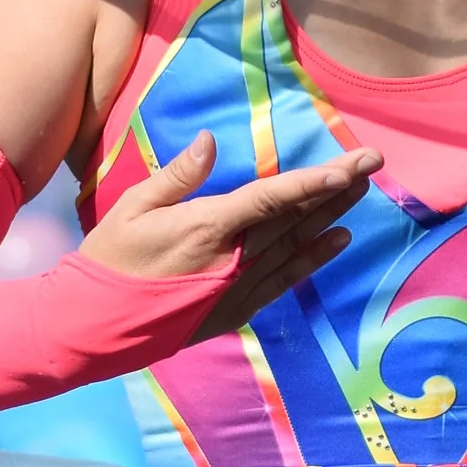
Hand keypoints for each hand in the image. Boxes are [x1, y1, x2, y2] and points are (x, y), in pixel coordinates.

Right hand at [79, 131, 380, 347]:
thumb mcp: (133, 207)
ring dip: (331, 217)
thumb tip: (210, 140)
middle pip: (295, 218)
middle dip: (335, 189)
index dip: (314, 181)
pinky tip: (339, 239)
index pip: (271, 199)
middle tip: (372, 163)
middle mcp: (232, 259)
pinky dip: (314, 259)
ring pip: (297, 246)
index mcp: (207, 228)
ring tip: (361, 192)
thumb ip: (178, 175)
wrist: (94, 326)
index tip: (348, 165)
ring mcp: (238, 287)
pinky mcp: (237, 309)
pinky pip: (285, 280)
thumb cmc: (110, 260)